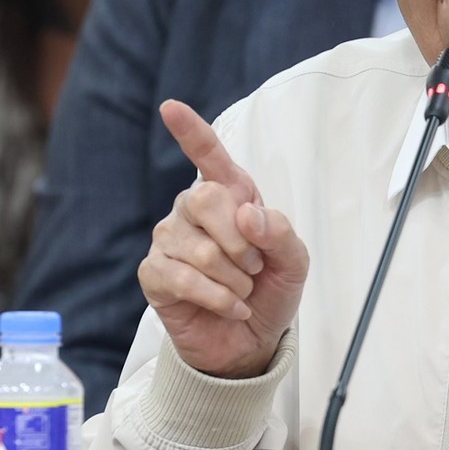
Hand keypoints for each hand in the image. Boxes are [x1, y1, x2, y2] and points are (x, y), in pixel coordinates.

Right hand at [139, 101, 307, 378]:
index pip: (208, 156)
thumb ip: (281, 233)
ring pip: (197, 247)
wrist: (250, 342)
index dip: (191, 132)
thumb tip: (248, 215)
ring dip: (232, 277)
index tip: (170, 108)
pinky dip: (216, 297)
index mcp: (230, 197)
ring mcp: (169, 241)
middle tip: (253, 266)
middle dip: (240, 240)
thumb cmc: (269, 293)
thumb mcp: (294, 263)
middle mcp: (193, 212)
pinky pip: (181, 277)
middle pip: (204, 198)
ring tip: (241, 291)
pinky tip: (229, 306)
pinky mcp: (155, 275)